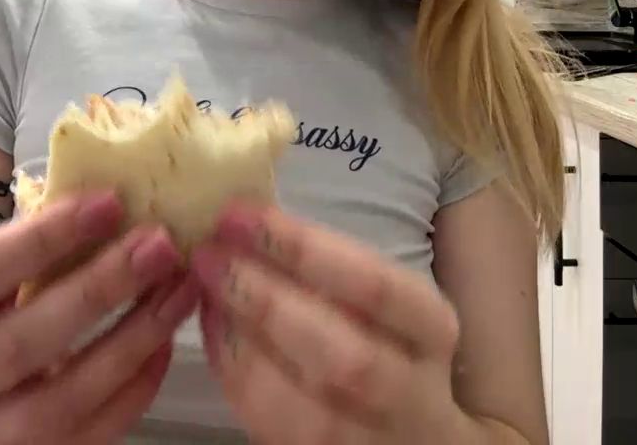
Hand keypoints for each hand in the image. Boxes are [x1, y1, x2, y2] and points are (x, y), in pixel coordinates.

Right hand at [0, 193, 197, 444]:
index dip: (42, 239)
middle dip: (98, 290)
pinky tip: (167, 336)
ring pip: (62, 400)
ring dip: (132, 338)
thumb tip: (115, 202)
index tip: (108, 203)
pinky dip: (138, 383)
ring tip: (180, 286)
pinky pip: (94, 432)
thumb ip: (33, 242)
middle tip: (158, 245)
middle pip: (20, 345)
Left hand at [192, 203, 475, 444]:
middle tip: (209, 256)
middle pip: (345, 359)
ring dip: (243, 349)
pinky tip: (213, 333)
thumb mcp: (384, 297)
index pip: (375, 286)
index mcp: (432, 329)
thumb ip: (330, 265)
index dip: (303, 249)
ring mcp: (371, 443)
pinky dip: (236, 382)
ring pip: (307, 414)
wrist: (419, 431)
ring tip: (204, 294)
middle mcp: (412, 394)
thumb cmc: (388, 337)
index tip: (241, 214)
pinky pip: (276, 433)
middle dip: (267, 303)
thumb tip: (247, 217)